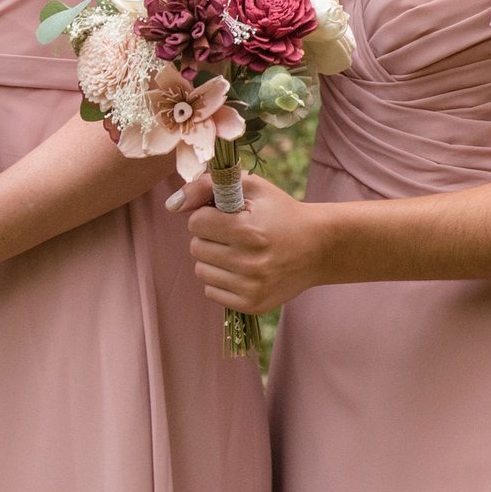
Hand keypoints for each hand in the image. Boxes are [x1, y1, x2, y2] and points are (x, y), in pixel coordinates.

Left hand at [181, 174, 325, 313]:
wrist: (319, 247)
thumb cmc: (280, 212)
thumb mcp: (250, 187)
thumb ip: (206, 186)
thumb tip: (171, 205)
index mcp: (248, 230)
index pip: (196, 222)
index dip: (208, 215)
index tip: (227, 216)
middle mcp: (250, 262)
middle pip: (196, 247)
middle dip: (209, 237)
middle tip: (234, 234)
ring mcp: (252, 287)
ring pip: (201, 270)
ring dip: (213, 259)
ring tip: (238, 251)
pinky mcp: (253, 305)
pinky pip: (211, 292)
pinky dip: (220, 279)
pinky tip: (241, 270)